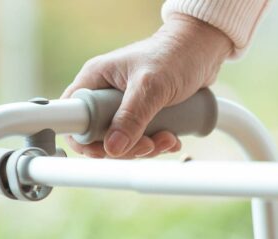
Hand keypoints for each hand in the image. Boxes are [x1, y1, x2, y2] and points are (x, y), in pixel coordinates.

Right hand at [61, 13, 232, 158]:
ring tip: (168, 139)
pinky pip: (143, 137)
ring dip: (147, 147)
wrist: (204, 49)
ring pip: (124, 140)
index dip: (85, 139)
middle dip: (126, 147)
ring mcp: (126, 104)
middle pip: (100, 135)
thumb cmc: (176, 55)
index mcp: (96, 78)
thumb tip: (113, 148)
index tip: (106, 151)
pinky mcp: (145, 112)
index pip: (74, 116)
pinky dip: (158, 143)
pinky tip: (173, 139)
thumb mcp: (151, 86)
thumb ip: (131, 116)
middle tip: (148, 145)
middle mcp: (107, 92)